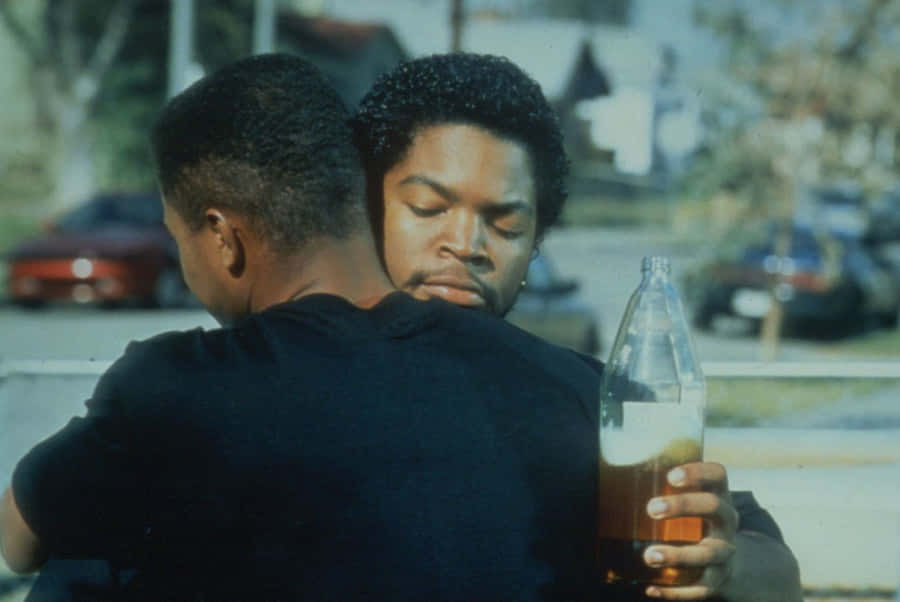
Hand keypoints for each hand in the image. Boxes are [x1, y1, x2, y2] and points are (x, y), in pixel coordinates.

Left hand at [642, 462, 738, 599]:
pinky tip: (651, 589)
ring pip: (707, 553)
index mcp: (719, 495)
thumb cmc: (695, 521)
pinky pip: (700, 589)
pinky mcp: (718, 580)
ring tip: (649, 556)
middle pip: (714, 508)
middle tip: (651, 508)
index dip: (698, 472)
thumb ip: (664, 490)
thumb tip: (613, 477)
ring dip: (678, 555)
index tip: (671, 476)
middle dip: (683, 506)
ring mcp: (725, 552)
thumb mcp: (691, 501)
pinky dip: (675, 592)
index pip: (717, 474)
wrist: (728, 560)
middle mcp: (727, 522)